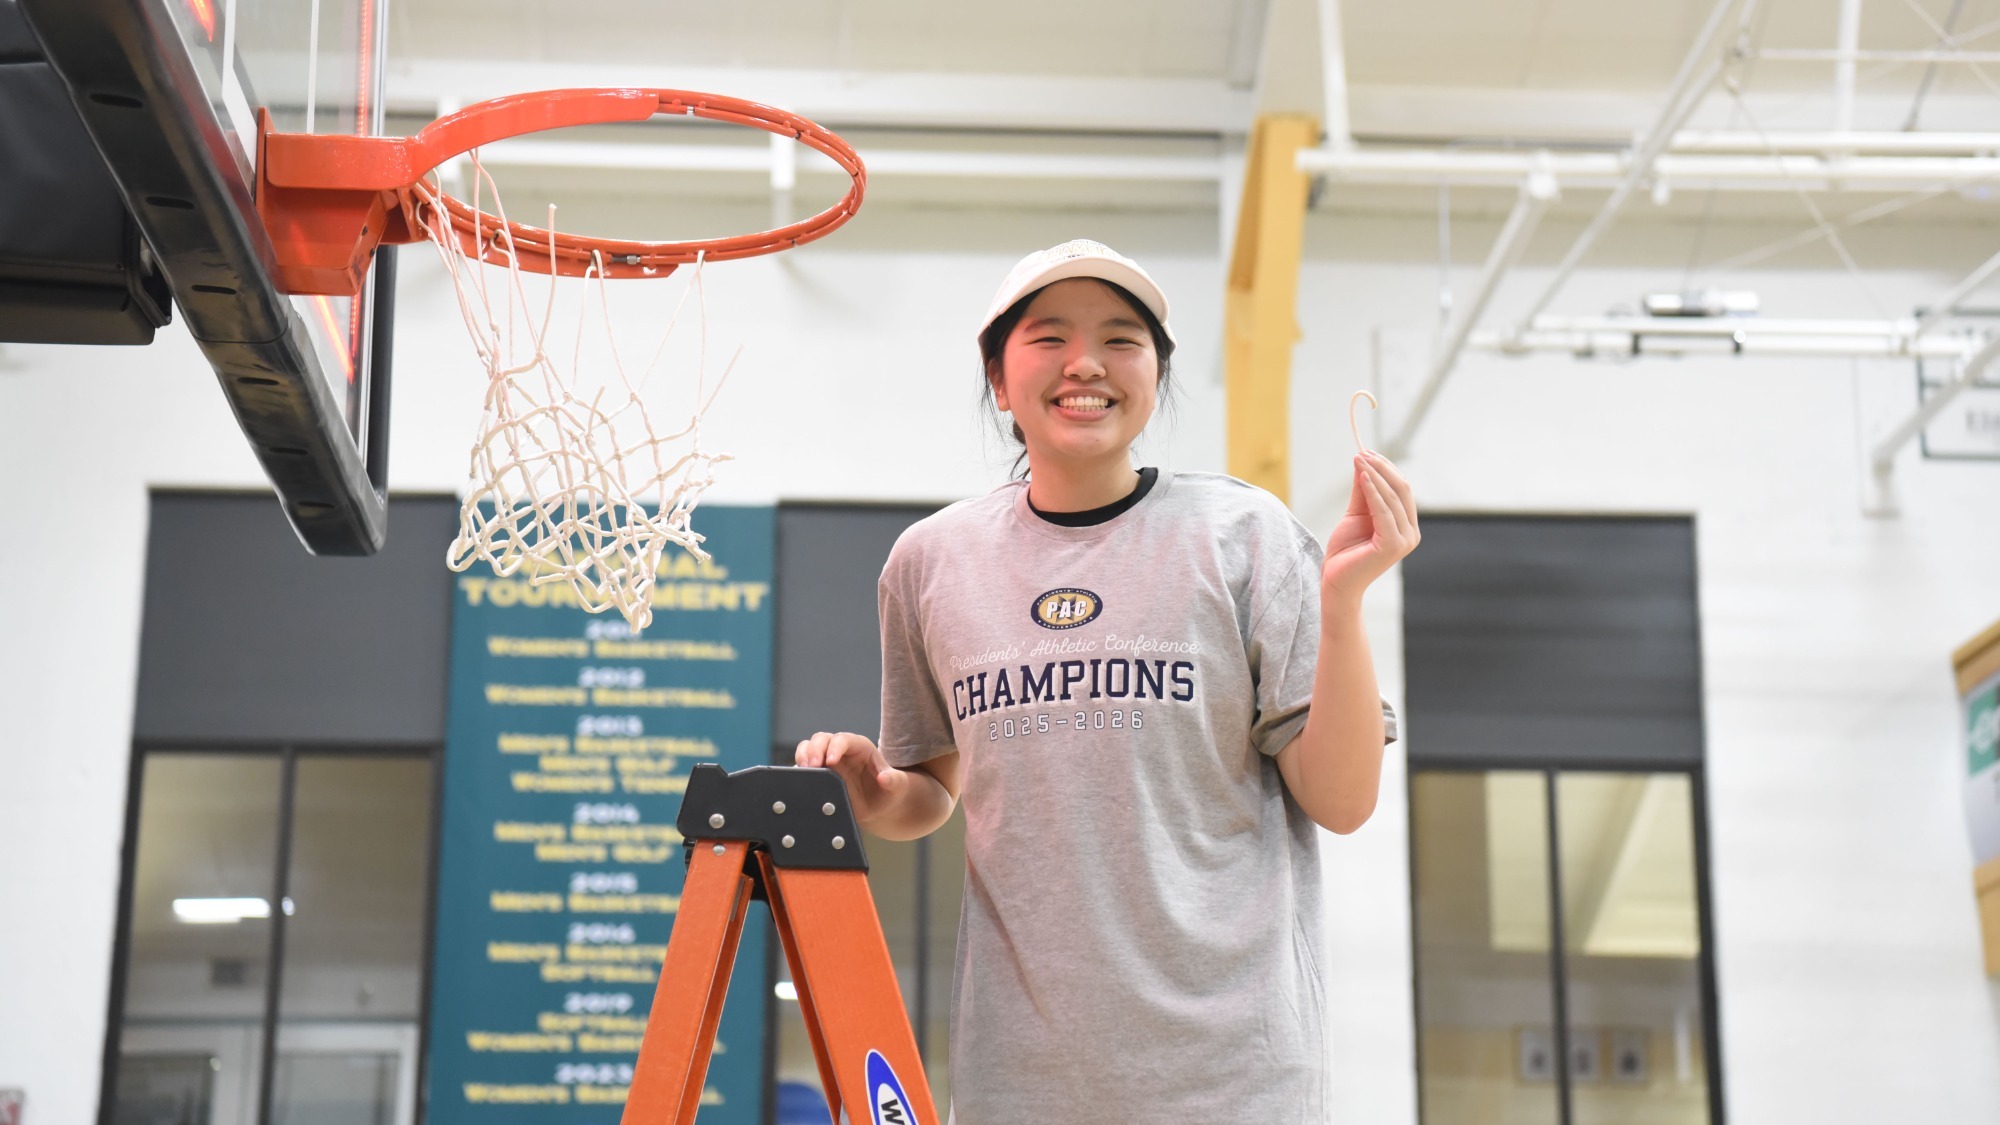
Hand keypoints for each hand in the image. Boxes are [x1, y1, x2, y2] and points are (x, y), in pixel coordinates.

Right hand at [794, 731, 908, 824]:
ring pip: (809, 748)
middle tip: (812, 766)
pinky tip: (800, 778)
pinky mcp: (819, 774)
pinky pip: (804, 765)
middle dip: (814, 749)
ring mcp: (828, 761)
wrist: (878, 808)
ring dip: (803, 755)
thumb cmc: (888, 792)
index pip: (845, 739)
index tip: (830, 761)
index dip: (835, 746)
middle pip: (822, 739)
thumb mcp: (897, 786)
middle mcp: (842, 751)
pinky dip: (799, 769)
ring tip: (803, 770)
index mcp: (860, 747)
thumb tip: (884, 777)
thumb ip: (893, 781)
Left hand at [1322, 450, 1419, 605]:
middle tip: (1363, 452)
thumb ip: (1363, 491)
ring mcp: (1404, 540)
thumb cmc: (1345, 551)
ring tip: (1359, 459)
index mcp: (1406, 526)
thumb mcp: (1356, 514)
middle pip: (1402, 490)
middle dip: (1382, 468)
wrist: (1336, 582)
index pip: (1402, 490)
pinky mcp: (1393, 545)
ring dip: (1376, 475)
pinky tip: (1363, 477)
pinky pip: (1383, 511)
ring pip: (1393, 498)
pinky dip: (1373, 491)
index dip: (1387, 468)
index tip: (1368, 452)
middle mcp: (1411, 533)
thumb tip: (1363, 461)